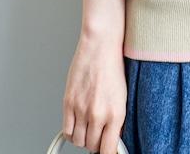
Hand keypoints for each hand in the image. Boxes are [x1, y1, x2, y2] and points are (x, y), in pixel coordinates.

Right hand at [62, 33, 126, 153]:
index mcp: (116, 114)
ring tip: (89, 127)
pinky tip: (77, 125)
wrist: (101, 45)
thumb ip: (116, 120)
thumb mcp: (122, 97)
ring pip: (78, 141)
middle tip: (99, 134)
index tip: (107, 151)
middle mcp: (98, 114)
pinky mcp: (68, 102)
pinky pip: (67, 130)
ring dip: (83, 137)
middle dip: (96, 143)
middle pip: (92, 146)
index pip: (108, 150)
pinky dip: (71, 132)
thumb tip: (113, 139)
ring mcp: (81, 109)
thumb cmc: (113, 67)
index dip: (107, 153)